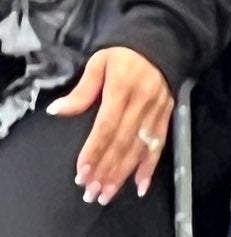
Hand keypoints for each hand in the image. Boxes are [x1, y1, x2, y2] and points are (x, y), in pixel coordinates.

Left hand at [47, 47, 172, 203]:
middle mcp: (142, 103)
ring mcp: (157, 111)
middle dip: (106, 171)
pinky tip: (140, 185)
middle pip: (123, 143)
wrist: (164, 42)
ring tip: (107, 194)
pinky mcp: (167, 115)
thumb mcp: (100, 62)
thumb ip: (82, 89)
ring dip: (124, 174)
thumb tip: (57, 111)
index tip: (81, 174)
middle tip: (91, 193)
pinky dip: (150, 166)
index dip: (94, 152)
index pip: (107, 127)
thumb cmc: (125, 54)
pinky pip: (159, 144)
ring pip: (140, 148)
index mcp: (123, 89)